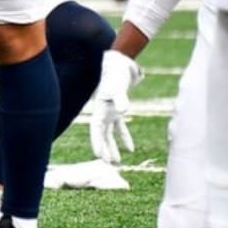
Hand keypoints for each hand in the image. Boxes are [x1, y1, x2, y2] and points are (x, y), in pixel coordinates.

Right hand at [90, 49, 140, 163]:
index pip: (97, 129)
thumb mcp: (117, 87)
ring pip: (110, 133)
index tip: (99, 156)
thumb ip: (120, 99)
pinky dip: (125, 137)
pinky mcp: (118, 109)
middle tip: (108, 164)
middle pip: (102, 134)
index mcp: (99, 109)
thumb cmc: (116, 75)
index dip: (97, 142)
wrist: (119, 63)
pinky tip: (131, 149)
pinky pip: (120, 127)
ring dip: (113, 146)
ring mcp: (110, 111)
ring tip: (117, 162)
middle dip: (104, 148)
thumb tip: (124, 110)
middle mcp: (103, 112)